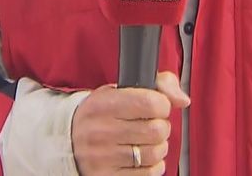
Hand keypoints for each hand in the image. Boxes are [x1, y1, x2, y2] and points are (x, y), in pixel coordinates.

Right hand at [72, 71, 189, 174]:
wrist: (69, 142)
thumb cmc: (101, 115)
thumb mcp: (119, 90)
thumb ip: (157, 84)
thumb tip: (182, 100)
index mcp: (103, 104)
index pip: (151, 102)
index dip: (162, 105)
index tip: (156, 107)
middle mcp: (100, 131)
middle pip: (157, 130)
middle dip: (161, 127)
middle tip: (151, 125)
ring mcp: (103, 157)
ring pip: (155, 153)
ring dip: (158, 148)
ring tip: (146, 142)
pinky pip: (148, 174)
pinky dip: (153, 166)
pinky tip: (141, 158)